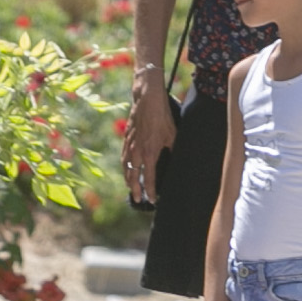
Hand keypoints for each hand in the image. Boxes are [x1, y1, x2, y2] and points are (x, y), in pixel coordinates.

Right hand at [122, 77, 176, 204]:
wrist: (148, 100)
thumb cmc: (163, 117)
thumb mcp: (174, 135)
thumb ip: (174, 151)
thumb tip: (178, 162)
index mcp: (150, 153)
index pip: (148, 179)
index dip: (151, 191)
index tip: (153, 200)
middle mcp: (137, 152)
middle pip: (133, 177)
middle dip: (135, 190)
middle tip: (139, 200)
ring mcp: (130, 145)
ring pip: (126, 168)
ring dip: (128, 180)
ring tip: (131, 188)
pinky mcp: (126, 138)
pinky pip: (123, 157)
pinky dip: (124, 167)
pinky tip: (126, 169)